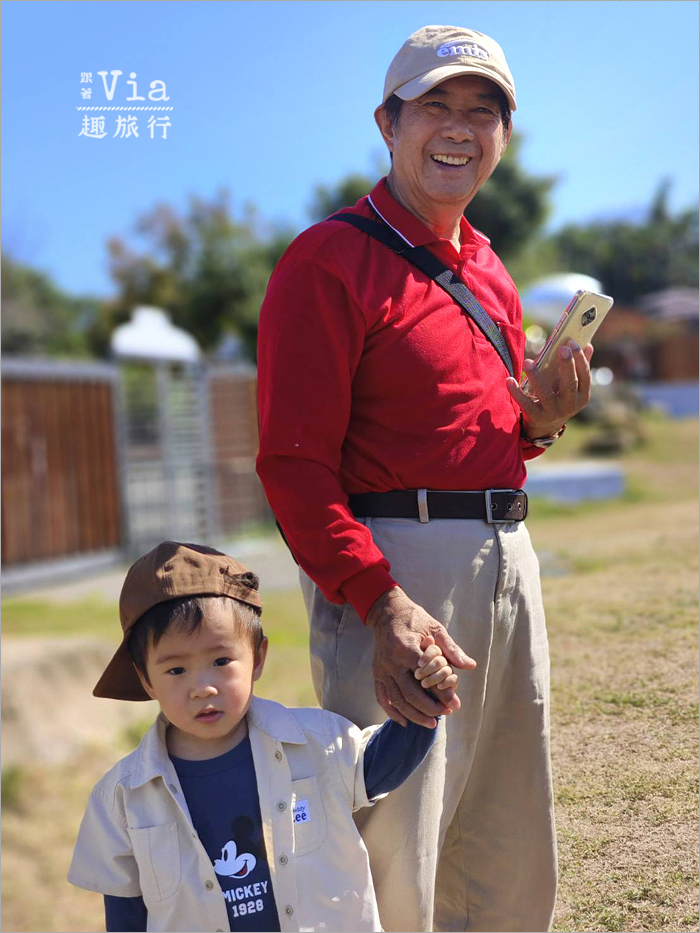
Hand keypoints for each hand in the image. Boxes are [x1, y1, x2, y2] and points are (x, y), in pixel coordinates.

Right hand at [366, 587, 475, 728]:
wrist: (388, 612)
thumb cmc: (415, 619)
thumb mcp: (435, 628)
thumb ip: (451, 649)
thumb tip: (470, 665)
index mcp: (407, 649)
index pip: (427, 678)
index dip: (442, 694)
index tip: (454, 705)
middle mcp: (392, 662)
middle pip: (410, 694)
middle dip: (429, 708)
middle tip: (444, 714)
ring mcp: (382, 669)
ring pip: (397, 700)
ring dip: (414, 715)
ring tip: (430, 723)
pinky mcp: (377, 672)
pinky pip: (382, 697)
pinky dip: (392, 712)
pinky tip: (404, 721)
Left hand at [506, 340, 593, 439]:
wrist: (546, 426)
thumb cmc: (560, 398)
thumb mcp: (572, 387)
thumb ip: (579, 368)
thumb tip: (588, 345)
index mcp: (582, 395)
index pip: (584, 375)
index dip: (580, 358)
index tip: (572, 342)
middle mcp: (570, 405)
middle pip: (570, 383)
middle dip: (567, 365)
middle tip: (562, 348)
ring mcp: (553, 412)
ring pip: (545, 393)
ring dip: (536, 376)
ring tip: (528, 362)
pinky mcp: (537, 417)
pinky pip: (525, 403)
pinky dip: (516, 392)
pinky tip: (509, 380)